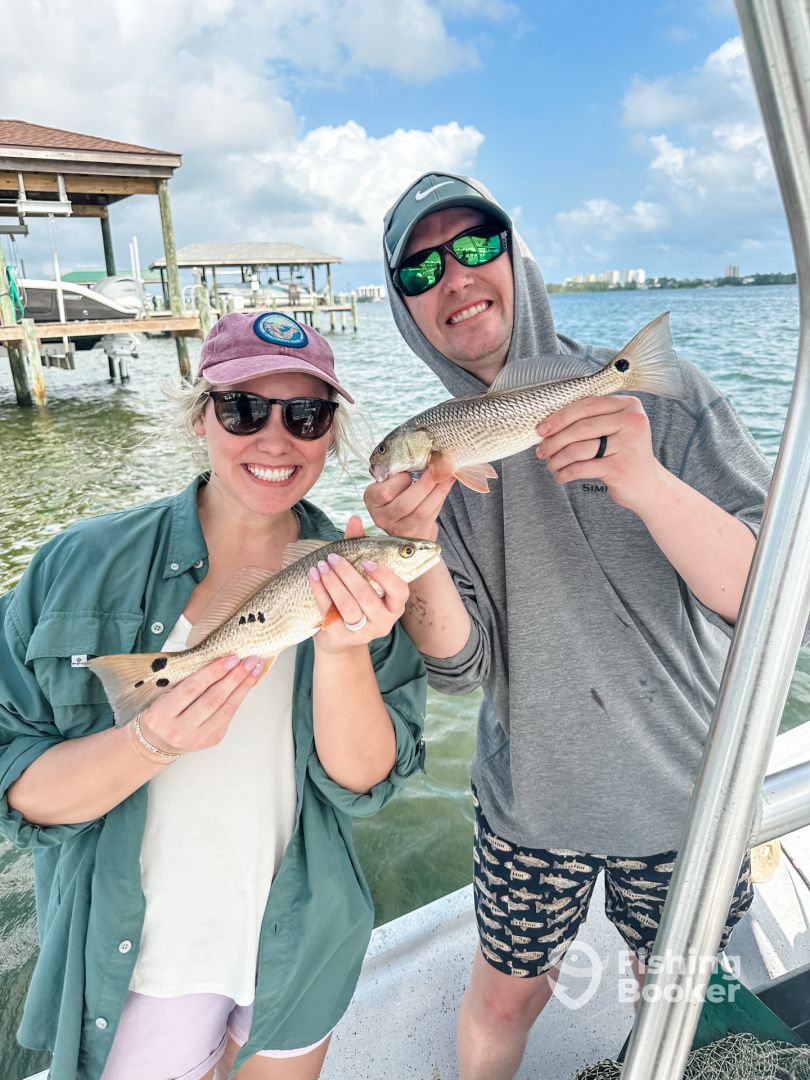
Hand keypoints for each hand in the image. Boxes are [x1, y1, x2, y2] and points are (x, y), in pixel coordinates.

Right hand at [137, 654, 264, 754]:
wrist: (157, 742)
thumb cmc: (160, 711)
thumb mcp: (161, 694)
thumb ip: (183, 680)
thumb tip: (216, 658)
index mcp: (160, 714)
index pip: (192, 689)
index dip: (213, 672)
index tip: (231, 658)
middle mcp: (178, 730)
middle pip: (212, 699)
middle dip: (234, 678)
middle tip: (249, 660)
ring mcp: (196, 738)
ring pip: (225, 709)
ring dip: (243, 687)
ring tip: (254, 669)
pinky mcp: (211, 740)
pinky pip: (228, 716)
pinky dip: (239, 698)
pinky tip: (247, 684)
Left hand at [309, 515, 410, 652]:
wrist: (339, 638)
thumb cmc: (355, 598)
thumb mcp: (361, 575)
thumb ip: (361, 548)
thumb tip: (354, 519)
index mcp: (394, 604)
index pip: (400, 591)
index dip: (385, 576)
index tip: (368, 561)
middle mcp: (383, 621)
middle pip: (368, 597)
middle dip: (348, 575)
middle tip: (333, 557)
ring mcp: (362, 633)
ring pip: (349, 607)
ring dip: (333, 584)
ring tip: (321, 566)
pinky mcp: (341, 638)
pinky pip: (330, 614)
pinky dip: (320, 593)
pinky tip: (313, 577)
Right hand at [363, 472, 454, 540]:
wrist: (406, 523)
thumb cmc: (399, 495)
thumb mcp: (391, 483)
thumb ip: (403, 471)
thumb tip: (427, 456)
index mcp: (372, 499)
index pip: (386, 491)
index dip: (402, 479)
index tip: (412, 469)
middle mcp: (382, 517)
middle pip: (405, 504)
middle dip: (425, 484)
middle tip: (438, 467)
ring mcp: (399, 528)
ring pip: (421, 511)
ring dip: (438, 490)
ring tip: (447, 474)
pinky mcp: (416, 534)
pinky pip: (431, 515)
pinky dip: (441, 496)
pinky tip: (448, 483)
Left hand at [536, 394, 664, 513]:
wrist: (648, 486)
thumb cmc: (624, 454)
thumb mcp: (615, 430)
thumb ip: (591, 420)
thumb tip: (548, 423)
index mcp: (629, 405)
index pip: (587, 405)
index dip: (560, 417)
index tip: (541, 429)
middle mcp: (632, 421)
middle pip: (581, 427)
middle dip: (555, 440)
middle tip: (541, 450)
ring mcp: (628, 444)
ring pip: (578, 448)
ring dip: (558, 459)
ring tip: (551, 465)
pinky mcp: (620, 467)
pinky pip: (582, 468)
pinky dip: (566, 473)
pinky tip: (561, 476)